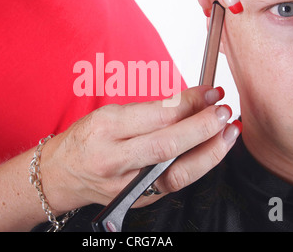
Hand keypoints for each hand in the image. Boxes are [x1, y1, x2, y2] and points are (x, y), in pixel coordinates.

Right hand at [42, 86, 240, 212]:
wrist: (63, 173)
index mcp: (105, 128)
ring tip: (229, 132)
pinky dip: (198, 166)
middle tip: (224, 111)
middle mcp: (115, 159)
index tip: (209, 93)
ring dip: (210, 151)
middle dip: (204, 127)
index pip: (157, 115)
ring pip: (177, 172)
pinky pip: (174, 183)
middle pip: (169, 145)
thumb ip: (151, 112)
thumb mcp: (111, 113)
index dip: (190, 103)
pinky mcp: (138, 199)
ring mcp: (127, 184)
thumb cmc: (86, 139)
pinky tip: (211, 150)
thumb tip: (192, 103)